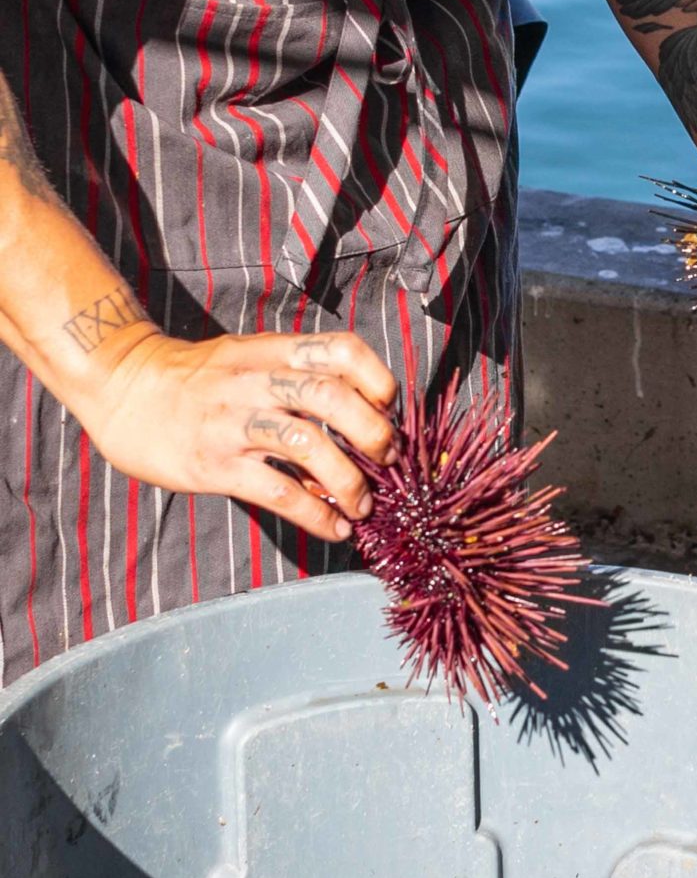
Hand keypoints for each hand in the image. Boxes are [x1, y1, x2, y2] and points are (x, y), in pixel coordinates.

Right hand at [79, 329, 399, 546]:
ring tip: (364, 505)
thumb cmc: (198, 376)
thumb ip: (296, 372)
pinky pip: (275, 491)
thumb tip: (360, 411)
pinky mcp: (213, 465)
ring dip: (348, 480)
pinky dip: (314, 513)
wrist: (124, 387)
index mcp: (272, 350)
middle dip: (372, 431)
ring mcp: (233, 423)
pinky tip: (334, 528)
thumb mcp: (249, 354)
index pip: (340, 349)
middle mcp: (256, 381)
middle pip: (330, 396)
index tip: (390, 406)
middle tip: (389, 458)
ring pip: (306, 444)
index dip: (376, 377)